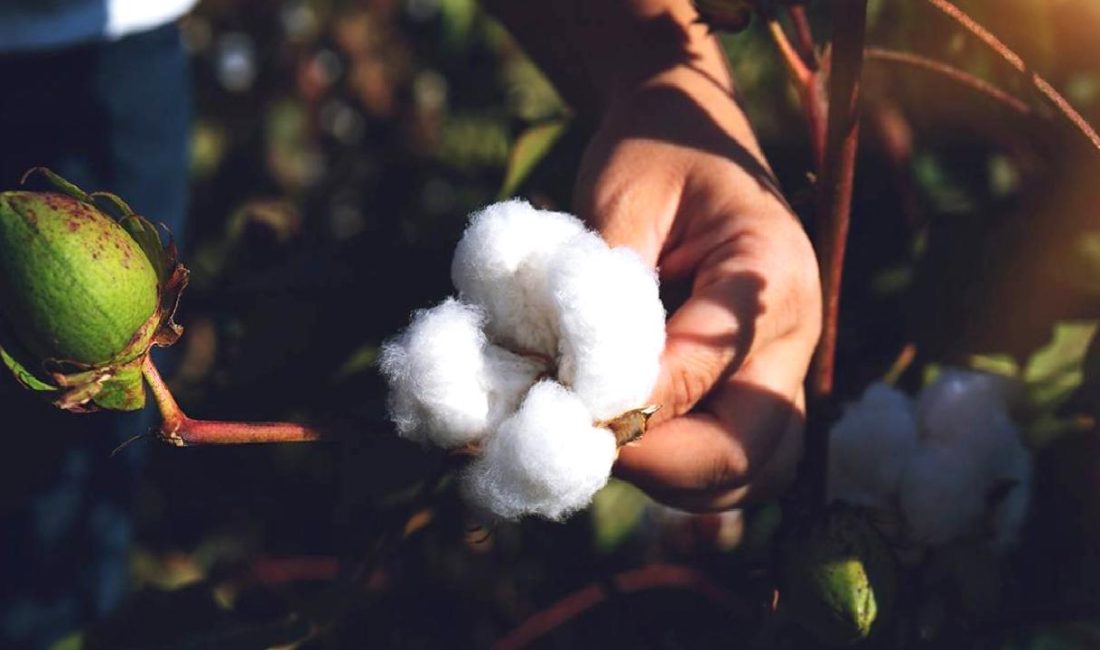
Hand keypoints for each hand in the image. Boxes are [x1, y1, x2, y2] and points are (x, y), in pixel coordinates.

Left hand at [575, 65, 821, 510]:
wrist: (690, 132)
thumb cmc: (654, 152)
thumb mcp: (622, 198)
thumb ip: (608, 290)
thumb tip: (583, 391)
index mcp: (770, 273)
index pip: (702, 372)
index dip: (627, 406)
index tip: (558, 408)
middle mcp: (796, 332)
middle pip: (750, 450)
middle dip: (660, 465)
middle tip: (579, 444)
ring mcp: (784, 365)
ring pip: (754, 473)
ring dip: (674, 480)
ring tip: (601, 445)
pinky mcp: (760, 384)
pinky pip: (740, 460)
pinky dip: (686, 473)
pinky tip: (628, 443)